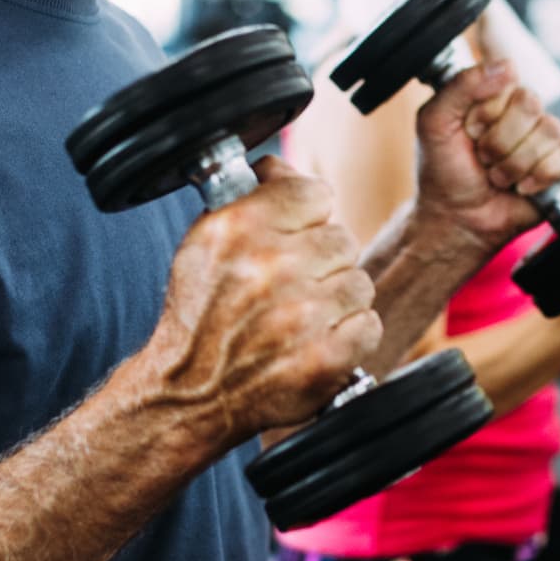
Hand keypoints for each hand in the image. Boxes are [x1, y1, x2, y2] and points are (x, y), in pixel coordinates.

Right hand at [148, 157, 381, 434]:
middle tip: (293, 287)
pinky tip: (316, 342)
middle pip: (342, 240)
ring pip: (359, 283)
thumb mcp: (207, 242)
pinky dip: (349, 335)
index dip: (308, 217)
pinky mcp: (324, 357)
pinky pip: (368, 324)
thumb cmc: (201, 316)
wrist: (190, 393)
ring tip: (302, 318)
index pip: (316, 194)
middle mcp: (271, 266)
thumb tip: (283, 167)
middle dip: (323, 263)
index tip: (294, 236)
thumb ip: (250, 198)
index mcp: (240, 227)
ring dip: (337, 301)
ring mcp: (301, 314)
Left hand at [414, 60, 559, 248]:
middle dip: (499, 141)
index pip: (508, 82)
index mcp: (494, 96)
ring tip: (498, 176)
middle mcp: (522, 113)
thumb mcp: (434, 122)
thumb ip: (460, 86)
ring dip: (515, 164)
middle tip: (483, 158)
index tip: (468, 132)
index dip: (486, 113)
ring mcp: (544, 139)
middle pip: (531, 104)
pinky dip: (539, 178)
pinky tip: (522, 187)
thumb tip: (507, 65)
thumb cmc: (444, 172)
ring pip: (549, 131)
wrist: (457, 219)